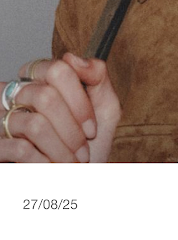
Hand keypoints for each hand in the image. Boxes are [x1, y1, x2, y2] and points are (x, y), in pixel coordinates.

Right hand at [0, 54, 120, 162]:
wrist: (77, 182)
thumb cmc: (90, 144)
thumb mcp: (105, 107)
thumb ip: (97, 76)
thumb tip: (72, 57)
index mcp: (45, 79)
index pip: (57, 69)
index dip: (79, 100)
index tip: (92, 128)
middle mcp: (20, 94)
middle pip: (46, 96)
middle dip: (72, 129)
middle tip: (84, 150)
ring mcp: (5, 119)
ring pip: (35, 125)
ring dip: (63, 149)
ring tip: (73, 163)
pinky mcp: (0, 145)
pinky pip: (22, 148)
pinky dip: (47, 162)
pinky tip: (53, 168)